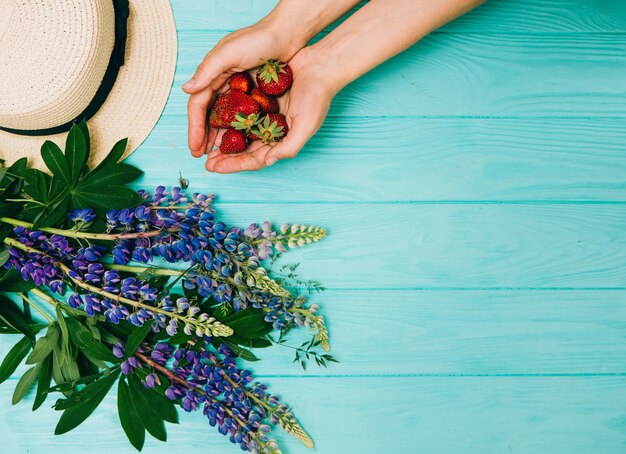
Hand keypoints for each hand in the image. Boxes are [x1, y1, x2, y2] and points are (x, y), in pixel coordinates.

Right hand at [183, 22, 302, 156]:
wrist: (287, 33)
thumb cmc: (258, 38)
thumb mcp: (229, 52)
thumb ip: (207, 71)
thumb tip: (187, 90)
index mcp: (212, 74)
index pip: (198, 106)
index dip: (194, 128)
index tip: (194, 148)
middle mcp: (222, 83)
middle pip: (209, 115)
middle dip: (203, 137)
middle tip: (201, 157)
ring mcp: (239, 89)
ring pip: (225, 118)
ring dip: (218, 136)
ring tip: (216, 155)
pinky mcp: (254, 94)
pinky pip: (242, 116)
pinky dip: (237, 130)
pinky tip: (238, 143)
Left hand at [204, 49, 337, 172]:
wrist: (320, 67)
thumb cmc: (317, 97)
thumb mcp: (306, 125)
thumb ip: (289, 146)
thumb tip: (268, 161)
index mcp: (281, 141)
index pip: (254, 159)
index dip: (234, 165)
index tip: (214, 167)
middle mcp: (271, 131)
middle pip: (244, 150)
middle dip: (225, 158)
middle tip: (206, 162)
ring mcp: (265, 115)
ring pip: (239, 133)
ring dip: (223, 140)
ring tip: (205, 145)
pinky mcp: (260, 99)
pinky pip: (240, 111)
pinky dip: (227, 118)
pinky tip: (213, 119)